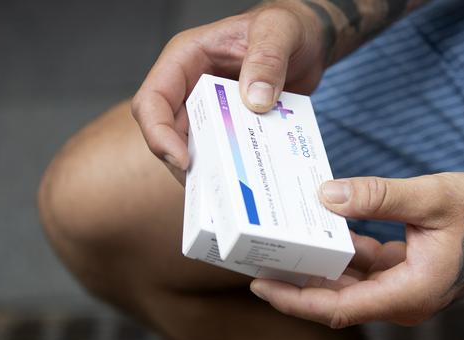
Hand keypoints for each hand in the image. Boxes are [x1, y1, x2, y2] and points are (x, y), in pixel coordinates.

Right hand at [131, 2, 326, 181]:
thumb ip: (267, 59)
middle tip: (212, 184)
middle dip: (183, 161)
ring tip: (232, 188)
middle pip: (167, 132)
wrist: (310, 41)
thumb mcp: (280, 31)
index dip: (158, 133)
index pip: (154, 99)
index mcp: (187, 59)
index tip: (183, 160)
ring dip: (209, 169)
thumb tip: (255, 101)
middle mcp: (191, 85)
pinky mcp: (231, 125)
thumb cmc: (289, 25)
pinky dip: (232, 167)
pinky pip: (222, 151)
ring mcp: (210, 108)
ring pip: (193, 147)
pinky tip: (250, 181)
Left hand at [250, 173, 463, 327]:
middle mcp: (400, 299)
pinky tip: (321, 225)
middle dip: (295, 283)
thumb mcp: (431, 197)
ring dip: (315, 266)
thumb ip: (378, 197)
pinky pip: (361, 268)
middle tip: (256, 260)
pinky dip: (340, 251)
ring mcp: (400, 287)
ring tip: (279, 241)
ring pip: (346, 284)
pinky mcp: (401, 273)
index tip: (261, 284)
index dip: (296, 300)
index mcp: (409, 291)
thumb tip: (327, 196)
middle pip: (335, 300)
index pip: (339, 308)